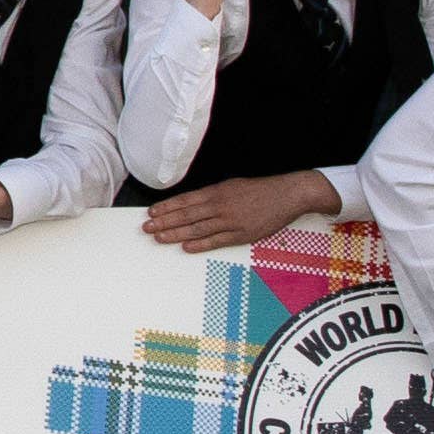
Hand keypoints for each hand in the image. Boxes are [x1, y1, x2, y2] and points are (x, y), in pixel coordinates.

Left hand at [140, 171, 335, 253]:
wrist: (287, 195)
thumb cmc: (259, 190)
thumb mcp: (232, 186)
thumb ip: (212, 195)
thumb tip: (191, 203)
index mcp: (217, 192)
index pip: (185, 200)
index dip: (166, 207)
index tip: (151, 212)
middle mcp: (220, 205)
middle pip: (186, 215)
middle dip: (164, 221)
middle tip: (146, 227)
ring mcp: (231, 221)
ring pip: (197, 229)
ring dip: (175, 233)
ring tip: (159, 237)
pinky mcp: (242, 234)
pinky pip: (216, 241)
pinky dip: (200, 244)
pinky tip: (185, 247)